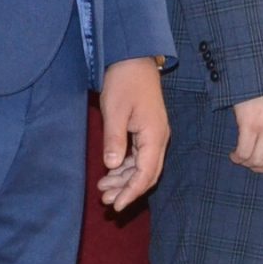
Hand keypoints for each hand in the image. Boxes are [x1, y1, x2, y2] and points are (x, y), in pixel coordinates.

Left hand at [97, 57, 169, 210]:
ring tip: (103, 189)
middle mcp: (159, 138)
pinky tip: (110, 171)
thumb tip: (112, 166)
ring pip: (143, 166)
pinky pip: (139, 156)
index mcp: (154, 135)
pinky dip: (125, 167)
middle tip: (105, 200)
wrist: (134, 58)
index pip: (146, 173)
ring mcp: (154, 134)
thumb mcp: (115, 111)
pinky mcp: (147, 130)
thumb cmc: (125, 81)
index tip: (117, 205)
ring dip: (125, 180)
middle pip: (147, 174)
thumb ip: (114, 139)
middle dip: (128, 190)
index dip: (132, 192)